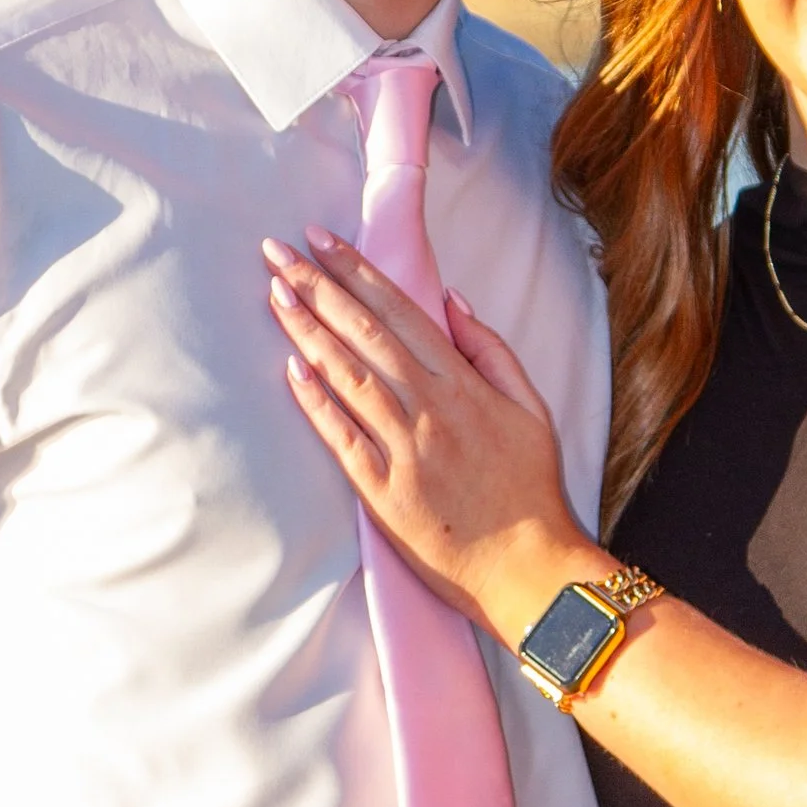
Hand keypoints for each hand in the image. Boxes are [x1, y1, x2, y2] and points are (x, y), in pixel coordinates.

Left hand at [265, 232, 587, 635]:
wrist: (531, 568)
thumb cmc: (532, 489)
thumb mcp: (532, 409)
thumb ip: (492, 351)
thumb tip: (453, 301)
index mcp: (463, 384)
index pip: (399, 311)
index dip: (356, 271)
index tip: (320, 238)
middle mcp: (430, 409)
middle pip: (364, 333)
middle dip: (316, 286)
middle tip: (276, 250)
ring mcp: (404, 450)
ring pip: (348, 376)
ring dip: (307, 331)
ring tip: (275, 293)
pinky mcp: (384, 493)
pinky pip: (343, 439)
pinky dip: (316, 403)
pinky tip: (290, 370)